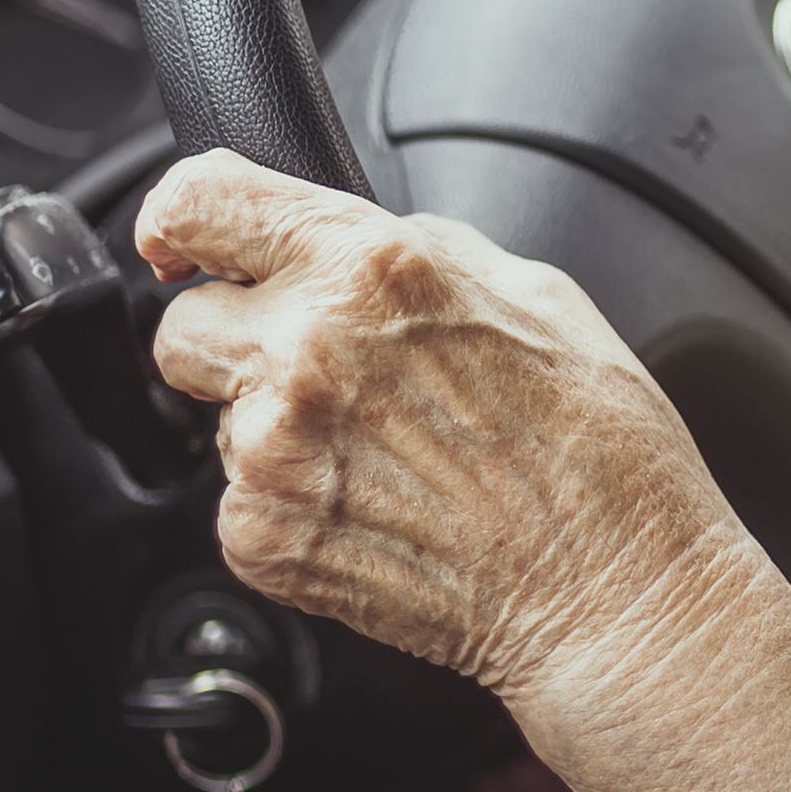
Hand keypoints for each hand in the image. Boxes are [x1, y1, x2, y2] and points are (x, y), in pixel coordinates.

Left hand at [137, 150, 753, 708]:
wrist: (610, 592)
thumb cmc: (600, 450)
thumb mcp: (537, 294)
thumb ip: (422, 253)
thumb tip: (357, 244)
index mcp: (375, 269)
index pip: (201, 200)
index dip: (180, 218)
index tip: (184, 243)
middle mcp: (307, 349)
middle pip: (182, 323)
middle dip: (238, 341)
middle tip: (324, 376)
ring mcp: (272, 450)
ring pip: (216, 419)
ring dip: (275, 429)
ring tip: (385, 458)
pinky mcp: (259, 536)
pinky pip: (238, 500)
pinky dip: (292, 505)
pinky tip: (378, 510)